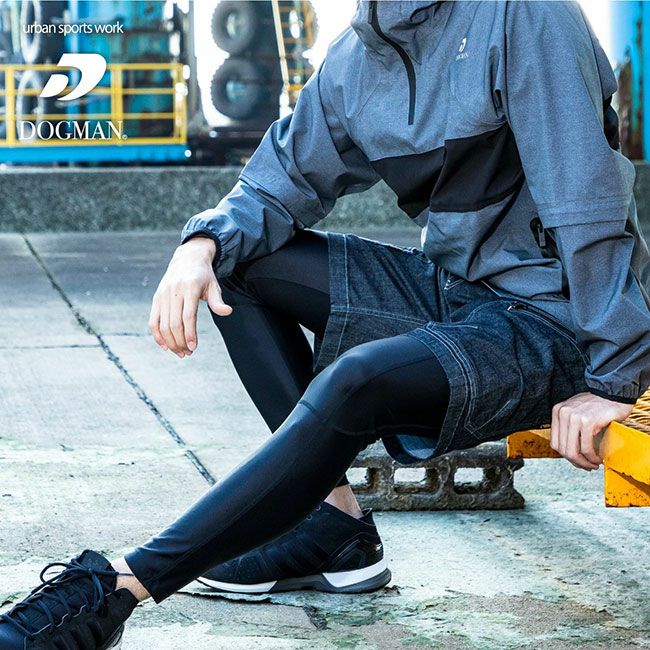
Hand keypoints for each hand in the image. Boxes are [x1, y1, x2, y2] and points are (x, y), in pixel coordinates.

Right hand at [149, 237, 231, 356]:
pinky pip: (153, 321)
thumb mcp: (214, 286)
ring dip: (170, 342)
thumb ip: (218, 301)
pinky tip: (165, 346)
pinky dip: (157, 335)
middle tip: (188, 354)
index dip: (190, 334)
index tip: (193, 347)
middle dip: (180, 342)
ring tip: (180, 352)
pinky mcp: (156, 299)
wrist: (187, 259)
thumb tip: (227, 312)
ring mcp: (163, 295)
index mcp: (190, 287)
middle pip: (174, 323)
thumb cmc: (204, 276)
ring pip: (162, 325)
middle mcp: (174, 291)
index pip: (188, 316)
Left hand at [550, 392, 632, 469]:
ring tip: (593, 464)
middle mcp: (563, 413)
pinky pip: (586, 447)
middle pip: (562, 449)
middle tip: (587, 466)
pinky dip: (592, 457)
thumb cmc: (597, 405)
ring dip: (584, 462)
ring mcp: (574, 417)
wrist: (614, 393)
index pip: (555, 442)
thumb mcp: (576, 413)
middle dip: (575, 462)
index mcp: (557, 411)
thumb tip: (569, 453)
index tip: (577, 461)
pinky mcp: (587, 421)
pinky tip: (598, 458)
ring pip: (573, 450)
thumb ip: (569, 428)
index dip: (566, 456)